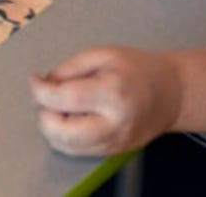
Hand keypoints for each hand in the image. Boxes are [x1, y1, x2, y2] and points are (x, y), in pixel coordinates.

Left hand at [28, 46, 183, 155]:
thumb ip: (68, 68)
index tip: (34, 80)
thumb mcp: (101, 55)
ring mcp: (114, 142)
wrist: (171, 93)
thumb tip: (42, 85)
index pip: (65, 99)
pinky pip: (76, 150)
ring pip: (66, 145)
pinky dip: (64, 135)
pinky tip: (73, 116)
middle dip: (44, 114)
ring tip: (62, 105)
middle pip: (62, 132)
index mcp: (112, 93)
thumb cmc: (137, 69)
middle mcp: (114, 124)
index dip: (41, 91)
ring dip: (52, 126)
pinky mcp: (113, 152)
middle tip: (47, 96)